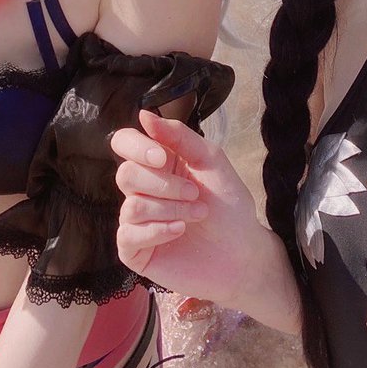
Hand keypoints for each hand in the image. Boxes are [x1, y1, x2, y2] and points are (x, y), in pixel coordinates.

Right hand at [112, 110, 265, 311]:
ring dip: (170, 209)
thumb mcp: (210, 160)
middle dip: (164, 185)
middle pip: (126, 174)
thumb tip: (143, 115)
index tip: (164, 158)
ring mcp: (135, 221)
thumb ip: (178, 136)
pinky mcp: (135, 251)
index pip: (124, 142)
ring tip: (197, 214)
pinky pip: (128, 235)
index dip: (137, 147)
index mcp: (156, 163)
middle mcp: (141, 189)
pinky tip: (180, 231)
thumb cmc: (228, 205)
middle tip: (196, 194)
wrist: (242, 251)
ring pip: (132, 206)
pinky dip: (158, 231)